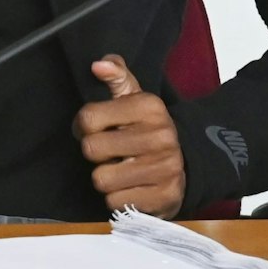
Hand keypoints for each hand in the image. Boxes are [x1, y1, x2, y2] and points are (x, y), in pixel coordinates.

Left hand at [73, 54, 184, 217]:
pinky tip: (130, 187)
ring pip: (101, 180)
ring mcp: (165, 169)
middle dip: (95, 153)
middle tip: (108, 152)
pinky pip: (115, 203)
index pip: (87, 118)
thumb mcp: (133, 98)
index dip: (83, 126)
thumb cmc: (145, 129)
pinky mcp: (164, 198)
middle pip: (91, 150)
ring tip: (120, 169)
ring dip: (105, 178)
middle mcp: (161, 136)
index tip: (95, 129)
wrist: (184, 165)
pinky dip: (117, 198)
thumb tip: (98, 65)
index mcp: (150, 107)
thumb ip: (116, 76)